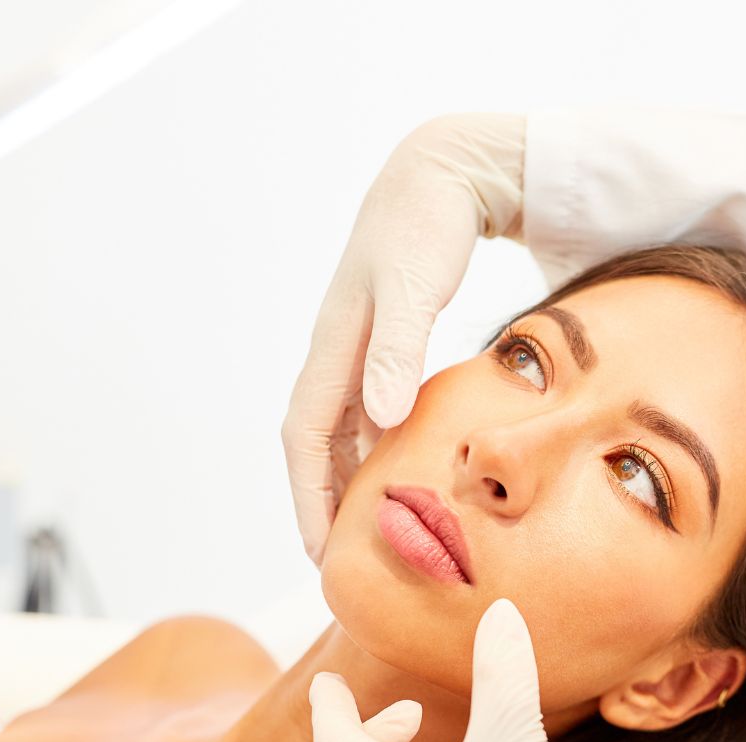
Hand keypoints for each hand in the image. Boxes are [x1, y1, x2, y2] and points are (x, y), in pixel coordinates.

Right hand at [283, 114, 525, 561]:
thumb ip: (399, 350)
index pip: (305, 438)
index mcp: (336, 346)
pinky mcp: (387, 342)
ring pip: (343, 431)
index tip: (319, 549)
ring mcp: (361, 348)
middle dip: (321, 502)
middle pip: (318, 445)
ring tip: (367, 531)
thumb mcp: (414, 288)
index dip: (308, 496)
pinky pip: (371, 410)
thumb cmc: (427, 227)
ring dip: (349, 480)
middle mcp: (340, 353)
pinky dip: (379, 448)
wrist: (440, 176)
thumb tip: (382, 419)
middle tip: (339, 562)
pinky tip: (402, 472)